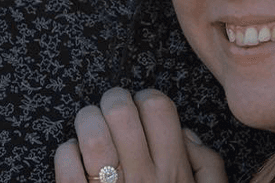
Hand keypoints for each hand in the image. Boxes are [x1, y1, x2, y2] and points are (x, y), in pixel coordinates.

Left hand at [54, 87, 226, 182]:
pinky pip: (66, 162)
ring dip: (87, 121)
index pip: (158, 107)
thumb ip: (208, 166)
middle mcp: (143, 178)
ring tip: (89, 127)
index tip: (140, 109)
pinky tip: (74, 157)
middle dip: (112, 101)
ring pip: (93, 133)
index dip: (146, 99)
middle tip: (111, 111)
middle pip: (122, 110)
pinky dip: (66, 152)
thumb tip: (187, 135)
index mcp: (174, 171)